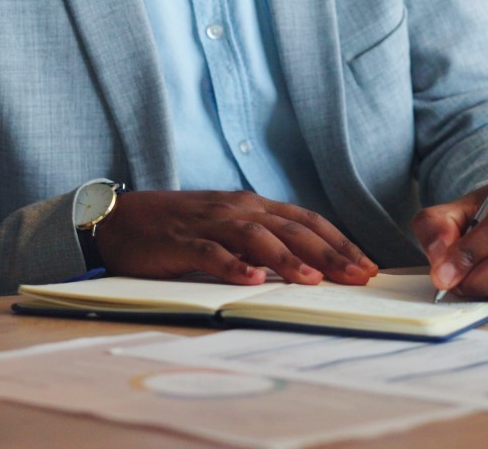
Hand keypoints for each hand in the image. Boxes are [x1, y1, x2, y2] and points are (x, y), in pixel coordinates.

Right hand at [94, 190, 378, 286]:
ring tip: (314, 280)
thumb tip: (306, 266)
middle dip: (329, 253)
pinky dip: (233, 265)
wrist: (120, 220)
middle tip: (359, 276)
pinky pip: (211, 253)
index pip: (307, 221)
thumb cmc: (179, 228)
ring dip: (288, 259)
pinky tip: (252, 280)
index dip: (339, 242)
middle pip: (292, 229)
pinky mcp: (181, 241)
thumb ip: (262, 241)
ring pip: (257, 237)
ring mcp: (209, 223)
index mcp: (252, 206)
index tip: (367, 265)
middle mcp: (237, 209)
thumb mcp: (228, 229)